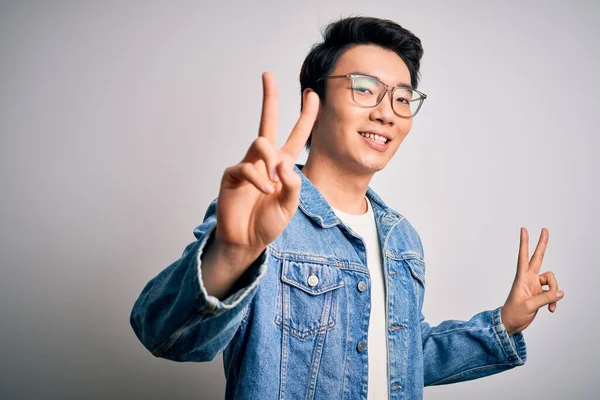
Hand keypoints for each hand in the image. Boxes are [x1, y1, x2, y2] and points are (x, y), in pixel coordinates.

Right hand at [214, 72, 319, 261]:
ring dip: (271, 161)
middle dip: (269, 98)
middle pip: (268, 122)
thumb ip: (293, 184)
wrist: (246, 241)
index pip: (297, 135)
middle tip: (267, 75)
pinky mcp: (233, 174)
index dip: (306, 116)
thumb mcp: (290, 205)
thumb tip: (283, 165)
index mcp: (283, 165)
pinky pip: (247, 166)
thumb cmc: (267, 223)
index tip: (312, 95)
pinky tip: (265, 191)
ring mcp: (248, 165)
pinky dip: (259, 179)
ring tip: (273, 185)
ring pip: (261, 142)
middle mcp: (265, 160)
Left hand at [500, 227, 563, 335]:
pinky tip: (551, 310)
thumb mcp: (529, 306)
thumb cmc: (513, 313)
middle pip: (538, 258)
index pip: (523, 256)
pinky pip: (553, 293)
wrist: (510, 324)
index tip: (524, 229)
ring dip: (554, 293)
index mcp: (522, 278)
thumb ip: (545, 298)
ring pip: (551, 281)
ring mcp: (535, 285)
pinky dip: (554, 301)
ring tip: (550, 306)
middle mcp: (529, 278)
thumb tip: (560, 292)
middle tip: (544, 229)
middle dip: (542, 244)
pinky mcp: (540, 294)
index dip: (524, 243)